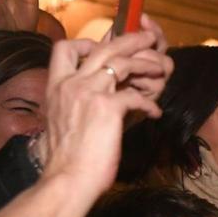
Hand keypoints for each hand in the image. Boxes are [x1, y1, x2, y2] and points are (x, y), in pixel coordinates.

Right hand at [34, 26, 170, 197]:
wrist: (67, 178)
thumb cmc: (68, 159)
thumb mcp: (64, 122)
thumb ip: (77, 103)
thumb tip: (101, 98)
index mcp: (56, 86)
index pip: (64, 48)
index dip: (87, 42)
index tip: (104, 45)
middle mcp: (71, 84)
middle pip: (102, 47)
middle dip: (129, 39)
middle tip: (148, 37)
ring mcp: (88, 93)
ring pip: (121, 62)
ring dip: (145, 63)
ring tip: (161, 68)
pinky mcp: (107, 108)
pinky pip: (136, 96)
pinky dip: (149, 103)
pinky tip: (155, 112)